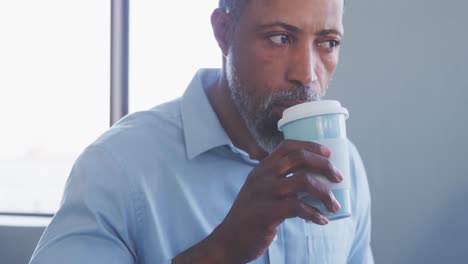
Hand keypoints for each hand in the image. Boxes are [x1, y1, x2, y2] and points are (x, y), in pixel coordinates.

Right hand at [211, 139, 342, 262]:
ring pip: (302, 181)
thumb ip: (279, 182)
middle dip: (324, 166)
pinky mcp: (266, 212)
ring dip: (324, 193)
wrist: (229, 240)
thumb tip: (315, 181)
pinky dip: (314, 214)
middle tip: (338, 178)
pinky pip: (298, 208)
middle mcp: (262, 176)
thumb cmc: (251, 215)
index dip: (310, 146)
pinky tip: (322, 220)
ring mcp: (263, 193)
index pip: (288, 146)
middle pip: (299, 159)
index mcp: (261, 168)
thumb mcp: (260, 191)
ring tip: (334, 206)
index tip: (328, 154)